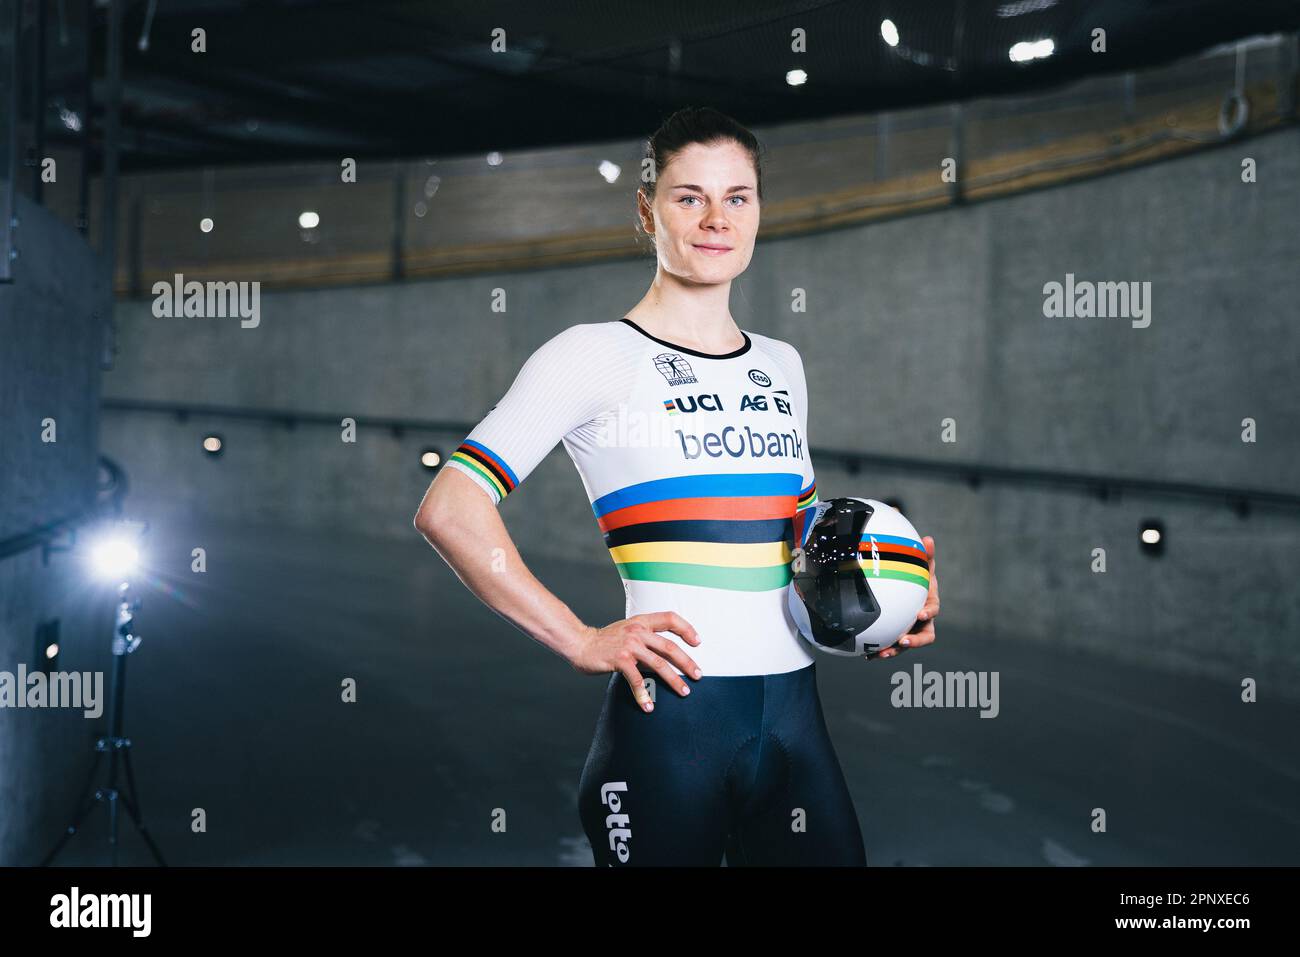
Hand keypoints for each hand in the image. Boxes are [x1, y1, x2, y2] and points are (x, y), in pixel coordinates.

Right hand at [570, 612, 701, 711]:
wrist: (580, 643)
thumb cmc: (604, 640)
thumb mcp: (627, 630)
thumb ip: (645, 637)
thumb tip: (664, 655)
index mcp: (641, 621)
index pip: (670, 618)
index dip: (686, 628)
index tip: (697, 642)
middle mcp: (638, 631)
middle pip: (670, 646)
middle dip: (687, 662)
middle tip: (698, 675)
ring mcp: (629, 646)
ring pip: (659, 664)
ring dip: (674, 680)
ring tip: (684, 691)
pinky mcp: (620, 660)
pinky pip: (637, 679)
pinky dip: (643, 694)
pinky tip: (648, 705)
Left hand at [866, 535, 938, 660]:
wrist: (907, 588)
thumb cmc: (916, 575)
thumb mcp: (920, 563)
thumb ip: (925, 554)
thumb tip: (928, 539)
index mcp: (929, 604)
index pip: (933, 610)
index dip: (929, 613)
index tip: (920, 614)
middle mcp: (922, 621)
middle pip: (924, 636)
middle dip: (915, 641)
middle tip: (902, 641)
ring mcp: (910, 630)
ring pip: (905, 645)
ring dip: (894, 651)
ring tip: (880, 654)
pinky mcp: (897, 636)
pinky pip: (890, 646)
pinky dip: (880, 651)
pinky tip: (866, 655)